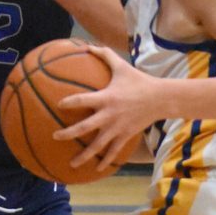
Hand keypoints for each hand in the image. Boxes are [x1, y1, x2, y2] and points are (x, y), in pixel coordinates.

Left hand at [54, 46, 156, 170]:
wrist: (161, 98)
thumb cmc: (138, 81)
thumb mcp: (121, 66)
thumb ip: (104, 55)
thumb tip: (88, 45)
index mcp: (106, 98)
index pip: (83, 100)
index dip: (69, 102)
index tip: (58, 105)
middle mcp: (109, 115)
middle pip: (85, 128)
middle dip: (68, 134)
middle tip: (54, 137)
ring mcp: (117, 128)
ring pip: (98, 146)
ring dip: (84, 156)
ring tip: (71, 164)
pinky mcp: (125, 136)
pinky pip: (113, 151)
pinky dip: (105, 161)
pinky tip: (96, 169)